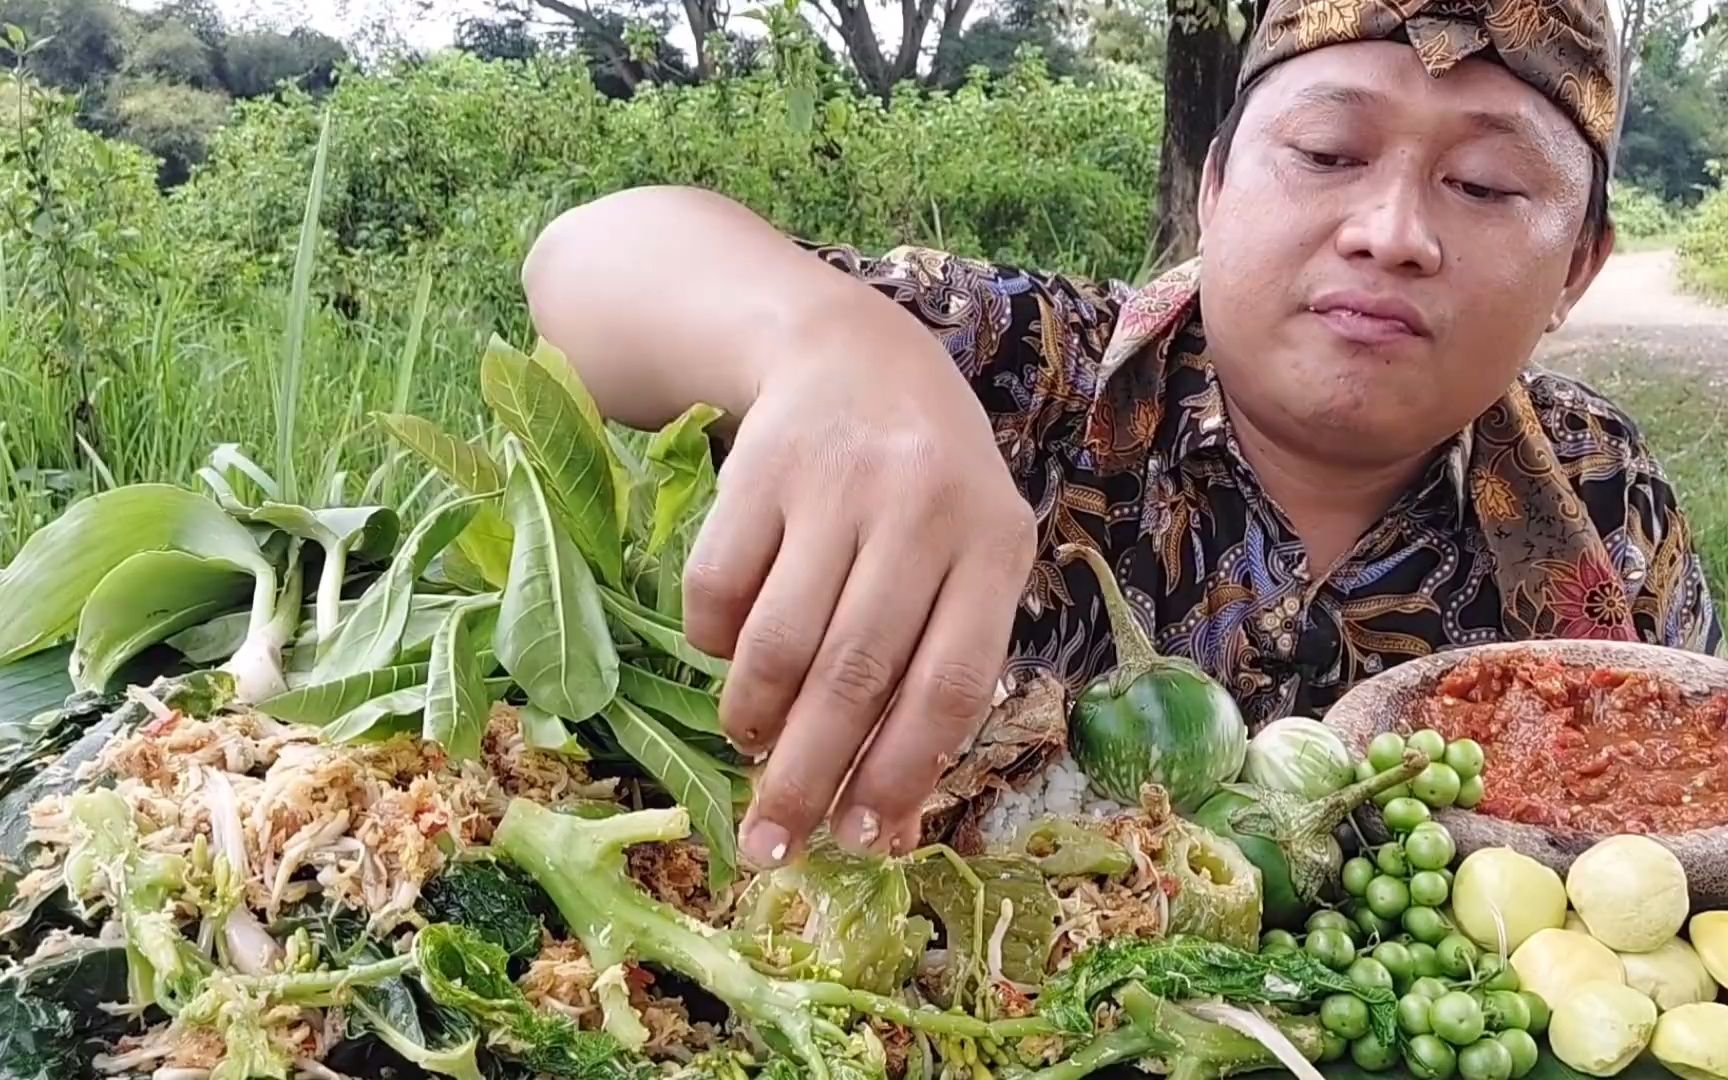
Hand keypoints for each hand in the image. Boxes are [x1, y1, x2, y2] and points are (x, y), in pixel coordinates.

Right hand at [683, 344, 1036, 866]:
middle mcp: (920, 510)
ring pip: (778, 641)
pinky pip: (718, 589)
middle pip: (854, 674)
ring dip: (753, 718)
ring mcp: (837, 484)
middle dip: (806, 777)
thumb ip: (937, 674)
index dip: (901, 772)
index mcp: (993, 545)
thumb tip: (887, 821)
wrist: (856, 355)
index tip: (862, 838)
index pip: (950, 683)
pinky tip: (729, 654)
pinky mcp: (759, 468)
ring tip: (750, 746)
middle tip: (771, 844)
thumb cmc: (927, 489)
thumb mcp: (967, 562)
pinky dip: (714, 644)